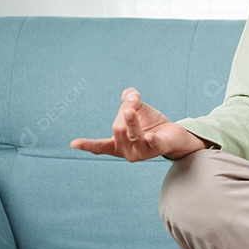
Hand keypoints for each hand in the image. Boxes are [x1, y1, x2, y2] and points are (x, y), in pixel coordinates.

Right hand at [70, 87, 206, 161]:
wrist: (175, 134)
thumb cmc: (150, 124)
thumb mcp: (137, 109)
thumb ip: (129, 100)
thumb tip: (130, 95)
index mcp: (118, 145)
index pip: (100, 147)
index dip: (87, 145)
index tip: (73, 143)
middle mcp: (128, 152)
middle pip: (118, 129)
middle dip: (124, 112)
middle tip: (133, 103)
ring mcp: (143, 152)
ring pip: (133, 134)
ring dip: (132, 121)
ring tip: (131, 110)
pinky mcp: (158, 149)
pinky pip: (153, 144)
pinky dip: (151, 140)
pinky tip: (150, 136)